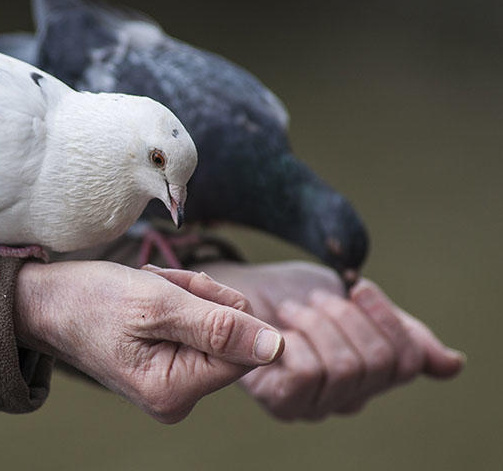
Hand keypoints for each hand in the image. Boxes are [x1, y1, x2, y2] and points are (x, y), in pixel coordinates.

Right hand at [14, 260, 284, 422]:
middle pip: (231, 337)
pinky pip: (195, 328)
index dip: (222, 307)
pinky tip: (148, 294)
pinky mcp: (165, 366)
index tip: (180, 288)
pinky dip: (178, 300)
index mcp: (175, 391)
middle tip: (159, 284)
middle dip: (201, 298)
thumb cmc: (91, 300)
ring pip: (215, 326)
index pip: (244, 349)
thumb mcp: (158, 303)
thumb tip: (278, 346)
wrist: (44, 302)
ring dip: (187, 294)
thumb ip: (220, 325)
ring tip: (149, 286)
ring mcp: (171, 383)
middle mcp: (177, 398)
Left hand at [201, 261, 464, 420]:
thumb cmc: (293, 293)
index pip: (408, 361)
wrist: (237, 288)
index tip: (356, 286)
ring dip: (318, 324)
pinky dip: (295, 339)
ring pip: (345, 368)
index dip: (388, 319)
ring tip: (293, 309)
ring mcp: (316, 404)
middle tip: (314, 298)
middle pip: (380, 365)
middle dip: (345, 318)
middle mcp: (349, 397)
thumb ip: (400, 331)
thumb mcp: (352, 301)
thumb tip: (452, 366)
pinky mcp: (282, 402)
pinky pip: (308, 373)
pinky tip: (279, 326)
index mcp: (372, 372)